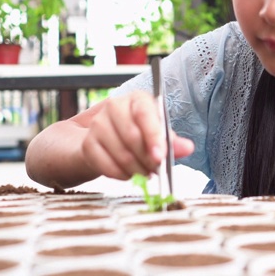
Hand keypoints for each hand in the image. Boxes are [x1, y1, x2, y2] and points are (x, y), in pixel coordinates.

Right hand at [79, 91, 194, 179]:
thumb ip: (172, 142)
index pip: (145, 115)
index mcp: (137, 100)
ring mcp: (98, 124)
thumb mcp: (158, 134)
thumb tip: (187, 148)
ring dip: (137, 170)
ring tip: (146, 173)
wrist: (106, 141)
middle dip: (148, 159)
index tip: (161, 157)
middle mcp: (115, 106)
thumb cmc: (138, 134)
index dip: (154, 137)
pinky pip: (107, 166)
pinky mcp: (88, 144)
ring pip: (121, 154)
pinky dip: (122, 175)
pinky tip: (129, 174)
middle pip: (132, 136)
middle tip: (157, 170)